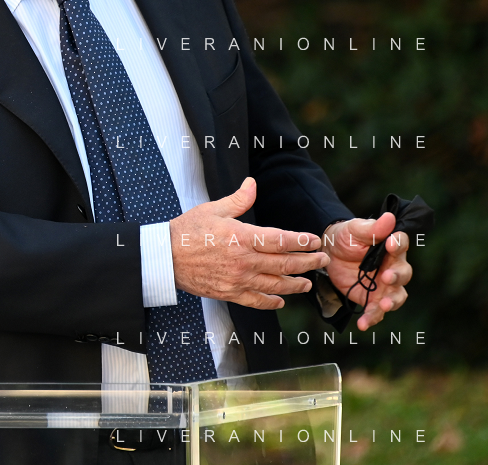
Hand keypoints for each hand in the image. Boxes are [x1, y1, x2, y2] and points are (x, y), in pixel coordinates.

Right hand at [169, 177, 329, 309]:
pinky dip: (271, 302)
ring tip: (308, 282)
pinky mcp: (229, 293)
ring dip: (295, 284)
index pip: (281, 239)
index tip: (314, 241)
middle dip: (308, 262)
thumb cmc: (187, 231)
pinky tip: (281, 300)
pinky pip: (256, 301)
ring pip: (275, 285)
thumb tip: (252, 184)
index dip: (302, 241)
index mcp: (242, 237)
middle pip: (284, 264)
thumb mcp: (213, 209)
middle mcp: (244, 261)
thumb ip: (238, 199)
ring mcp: (238, 280)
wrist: (165, 257)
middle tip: (322, 260)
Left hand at [322, 213, 411, 330]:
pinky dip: (372, 318)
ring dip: (392, 301)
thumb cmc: (345, 237)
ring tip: (384, 305)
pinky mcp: (372, 298)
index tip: (390, 244)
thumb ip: (372, 228)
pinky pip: (376, 311)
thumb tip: (389, 217)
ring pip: (397, 295)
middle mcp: (392, 266)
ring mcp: (384, 285)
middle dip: (396, 276)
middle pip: (403, 273)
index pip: (401, 244)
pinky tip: (363, 324)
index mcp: (390, 246)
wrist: (328, 254)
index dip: (398, 244)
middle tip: (386, 277)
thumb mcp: (354, 229)